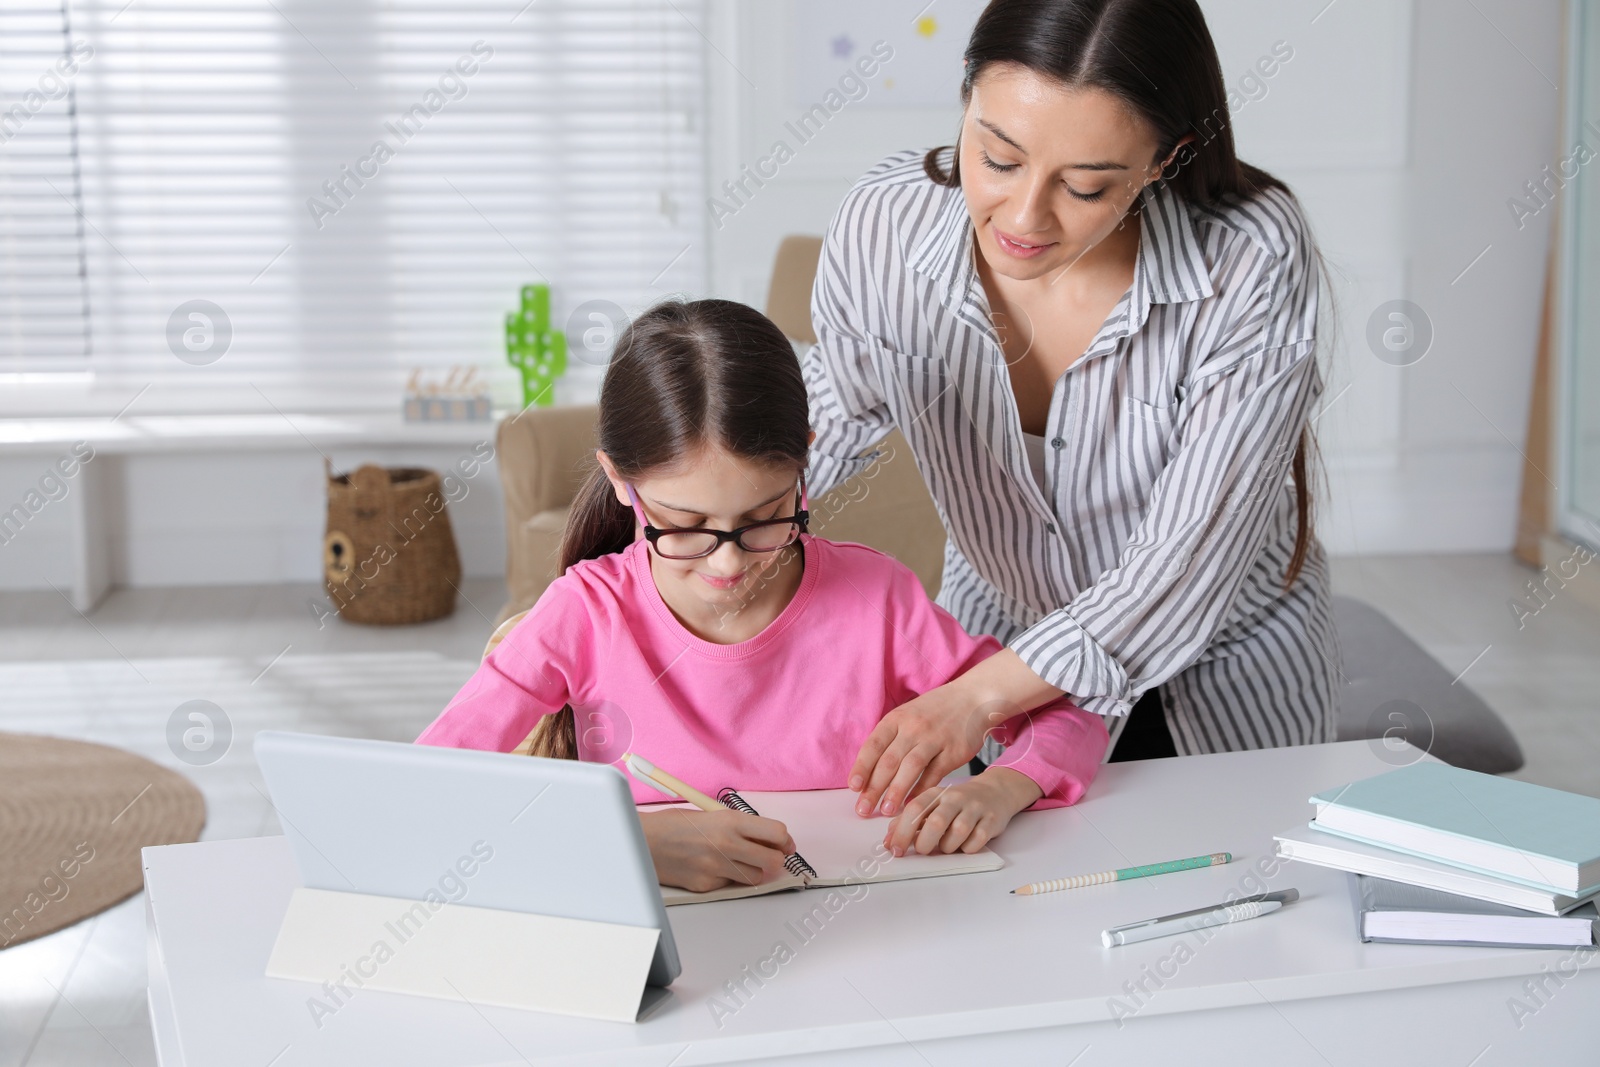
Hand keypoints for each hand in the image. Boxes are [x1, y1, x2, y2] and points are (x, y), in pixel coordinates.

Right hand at [639, 808, 795, 892]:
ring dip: (754, 871)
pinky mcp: (706, 886)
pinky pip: (730, 885)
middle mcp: (727, 845)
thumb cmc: (672, 825)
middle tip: (769, 856)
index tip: (784, 844)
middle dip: (775, 859)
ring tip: (738, 862)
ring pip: (756, 877)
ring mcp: (717, 868)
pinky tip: (712, 867)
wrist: (642, 841)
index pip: (777, 833)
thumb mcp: (709, 814)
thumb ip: (737, 826)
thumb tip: (763, 837)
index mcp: (729, 821)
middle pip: (774, 861)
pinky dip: (727, 878)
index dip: (784, 841)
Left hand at [849, 683, 992, 817]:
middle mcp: (913, 728)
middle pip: (889, 761)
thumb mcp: (908, 714)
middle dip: (874, 788)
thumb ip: (890, 737)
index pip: (873, 745)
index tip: (854, 787)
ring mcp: (934, 739)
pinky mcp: (953, 751)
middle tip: (864, 809)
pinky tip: (913, 804)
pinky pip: (934, 774)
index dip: (862, 768)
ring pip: (910, 768)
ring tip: (887, 811)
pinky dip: (922, 790)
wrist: (973, 698)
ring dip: (896, 791)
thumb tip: (868, 769)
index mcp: (897, 718)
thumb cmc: (936, 710)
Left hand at [882, 767, 1041, 855]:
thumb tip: (890, 841)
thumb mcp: (932, 806)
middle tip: (922, 850)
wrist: (994, 792)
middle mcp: (955, 798)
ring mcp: (975, 808)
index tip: (895, 849)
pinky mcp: (991, 820)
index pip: (915, 810)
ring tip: (946, 846)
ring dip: (948, 846)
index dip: (902, 832)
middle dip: (925, 842)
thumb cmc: (958, 804)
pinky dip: (968, 848)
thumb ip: (910, 822)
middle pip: (936, 822)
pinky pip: (977, 840)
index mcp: (936, 793)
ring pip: (958, 832)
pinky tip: (965, 844)